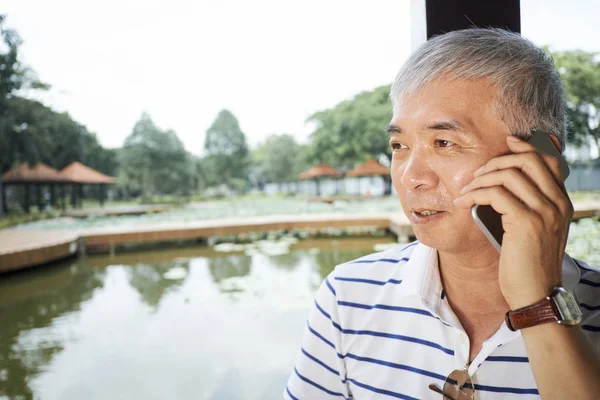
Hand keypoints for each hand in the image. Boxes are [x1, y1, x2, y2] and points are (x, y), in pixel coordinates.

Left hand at [453, 135, 573, 308]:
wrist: (534, 293)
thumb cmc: (527, 263)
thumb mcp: (533, 230)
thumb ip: (526, 206)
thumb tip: (501, 184)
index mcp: (562, 202)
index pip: (550, 161)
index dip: (527, 147)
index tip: (508, 142)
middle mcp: (558, 203)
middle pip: (529, 160)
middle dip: (497, 161)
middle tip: (477, 174)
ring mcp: (544, 211)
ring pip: (509, 174)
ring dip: (480, 179)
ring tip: (466, 191)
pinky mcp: (526, 222)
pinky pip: (496, 194)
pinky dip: (475, 194)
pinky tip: (463, 202)